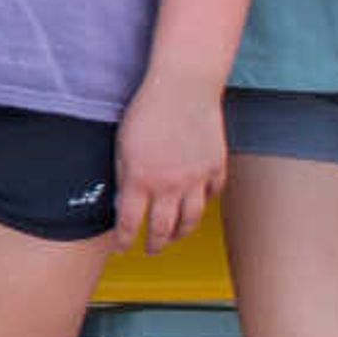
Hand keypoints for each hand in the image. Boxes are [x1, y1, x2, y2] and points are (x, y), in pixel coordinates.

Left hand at [115, 72, 225, 251]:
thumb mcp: (122, 146)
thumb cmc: (147, 110)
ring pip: (191, 220)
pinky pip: (212, 195)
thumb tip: (123, 203)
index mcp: (140, 179)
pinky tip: (196, 206)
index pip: (129, 223)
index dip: (123, 240)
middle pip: (162, 229)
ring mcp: (196, 178)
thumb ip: (124, 177)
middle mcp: (170, 184)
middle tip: (150, 249)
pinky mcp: (216, 167)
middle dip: (154, 244)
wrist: (184, 87)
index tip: (121, 247)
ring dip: (180, 233)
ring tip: (173, 236)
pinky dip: (204, 204)